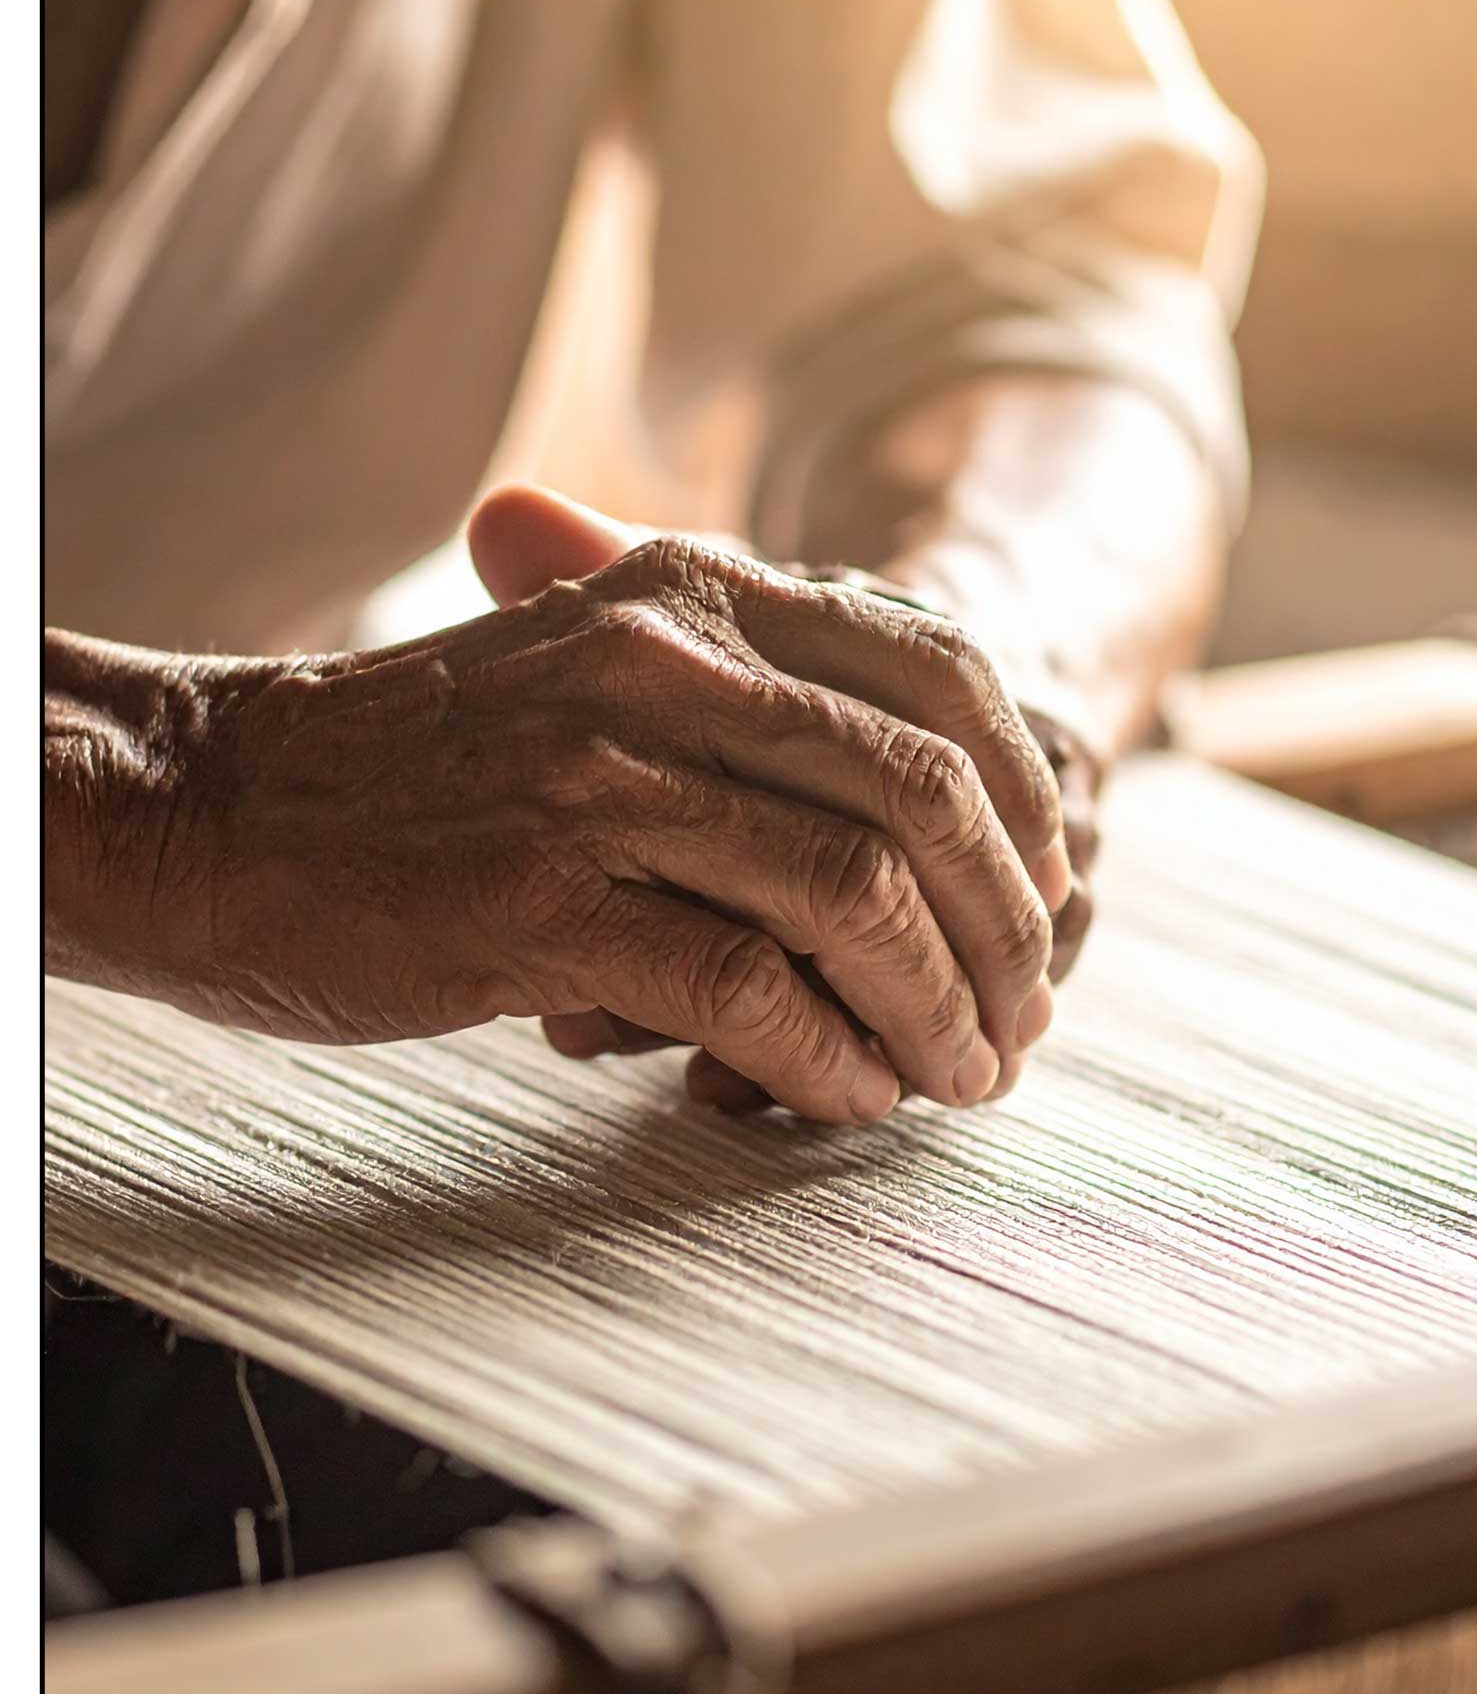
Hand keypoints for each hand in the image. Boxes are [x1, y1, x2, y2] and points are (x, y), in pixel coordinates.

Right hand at [69, 511, 1068, 1123]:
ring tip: (959, 1077)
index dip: (1025, 793)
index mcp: (690, 594)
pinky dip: (826, 1060)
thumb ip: (735, 698)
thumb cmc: (414, 765)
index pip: (938, 667)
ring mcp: (604, 778)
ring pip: (855, 898)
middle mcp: (664, 663)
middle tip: (1017, 1019)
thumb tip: (908, 804)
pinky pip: (748, 991)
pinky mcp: (545, 900)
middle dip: (1005, 925)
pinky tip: (847, 1099)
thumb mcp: (584, 670)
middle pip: (923, 791)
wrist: (215, 806)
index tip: (1045, 890)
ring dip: (938, 1010)